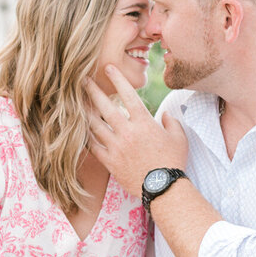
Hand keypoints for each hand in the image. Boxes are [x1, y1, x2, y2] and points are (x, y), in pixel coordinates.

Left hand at [86, 65, 188, 196]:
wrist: (164, 188)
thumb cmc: (173, 162)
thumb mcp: (179, 138)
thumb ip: (172, 122)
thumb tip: (166, 115)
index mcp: (144, 123)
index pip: (128, 95)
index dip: (118, 79)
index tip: (109, 67)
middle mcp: (127, 132)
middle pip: (105, 107)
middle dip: (92, 91)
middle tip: (82, 80)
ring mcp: (116, 147)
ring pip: (94, 125)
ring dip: (85, 112)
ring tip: (76, 102)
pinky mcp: (110, 161)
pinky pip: (92, 146)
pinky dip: (84, 137)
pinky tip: (78, 129)